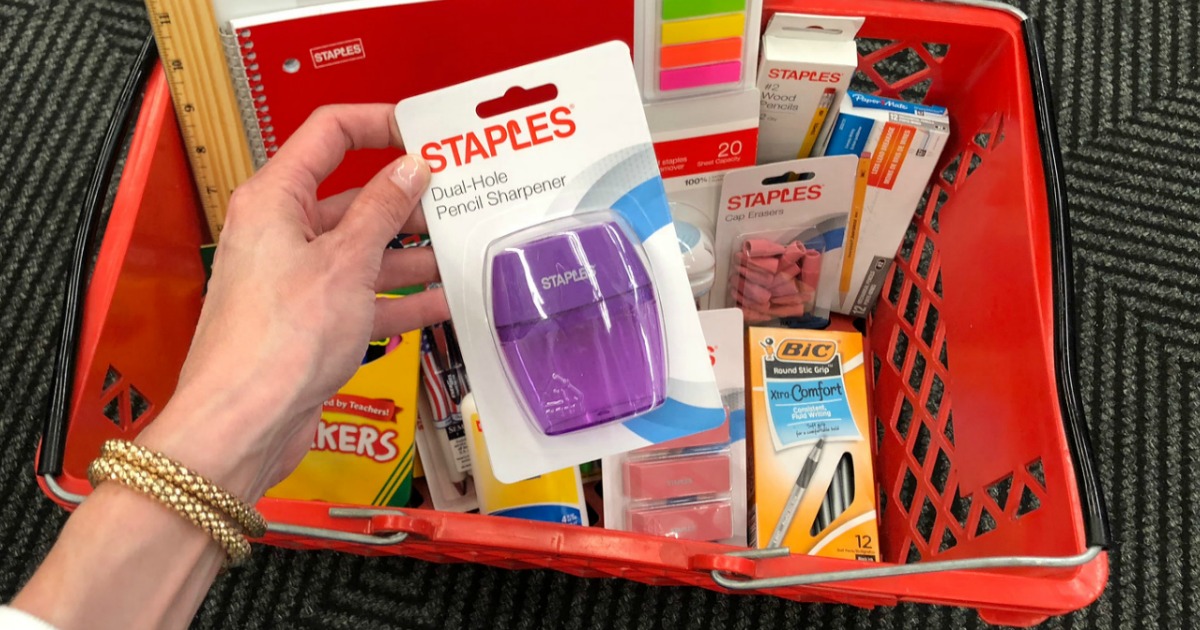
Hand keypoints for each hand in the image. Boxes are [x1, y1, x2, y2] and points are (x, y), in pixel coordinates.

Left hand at [135, 104, 447, 501]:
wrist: (243, 424)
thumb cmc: (274, 343)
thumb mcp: (346, 263)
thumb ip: (383, 211)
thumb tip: (410, 169)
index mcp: (274, 200)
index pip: (328, 134)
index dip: (378, 124)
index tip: (422, 132)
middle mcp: (280, 234)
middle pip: (352, 198)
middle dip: (406, 201)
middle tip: (456, 200)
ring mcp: (296, 280)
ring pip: (363, 251)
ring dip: (410, 254)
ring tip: (459, 252)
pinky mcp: (310, 322)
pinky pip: (363, 297)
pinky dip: (400, 299)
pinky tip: (441, 302)